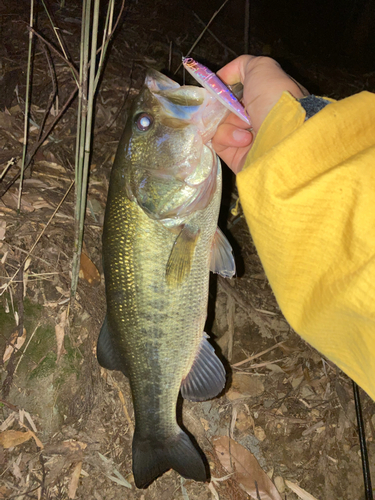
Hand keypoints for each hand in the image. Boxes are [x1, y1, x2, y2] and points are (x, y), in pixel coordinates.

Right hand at [212, 55, 307, 172]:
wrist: (283, 139)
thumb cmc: (275, 100)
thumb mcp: (262, 68)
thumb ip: (242, 65)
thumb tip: (224, 77)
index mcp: (269, 98)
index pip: (241, 91)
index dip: (229, 87)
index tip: (221, 84)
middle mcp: (259, 118)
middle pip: (227, 107)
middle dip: (225, 104)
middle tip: (229, 104)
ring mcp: (246, 139)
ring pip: (221, 123)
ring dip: (231, 121)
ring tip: (246, 125)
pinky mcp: (236, 156)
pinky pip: (219, 141)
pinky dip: (228, 136)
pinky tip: (244, 139)